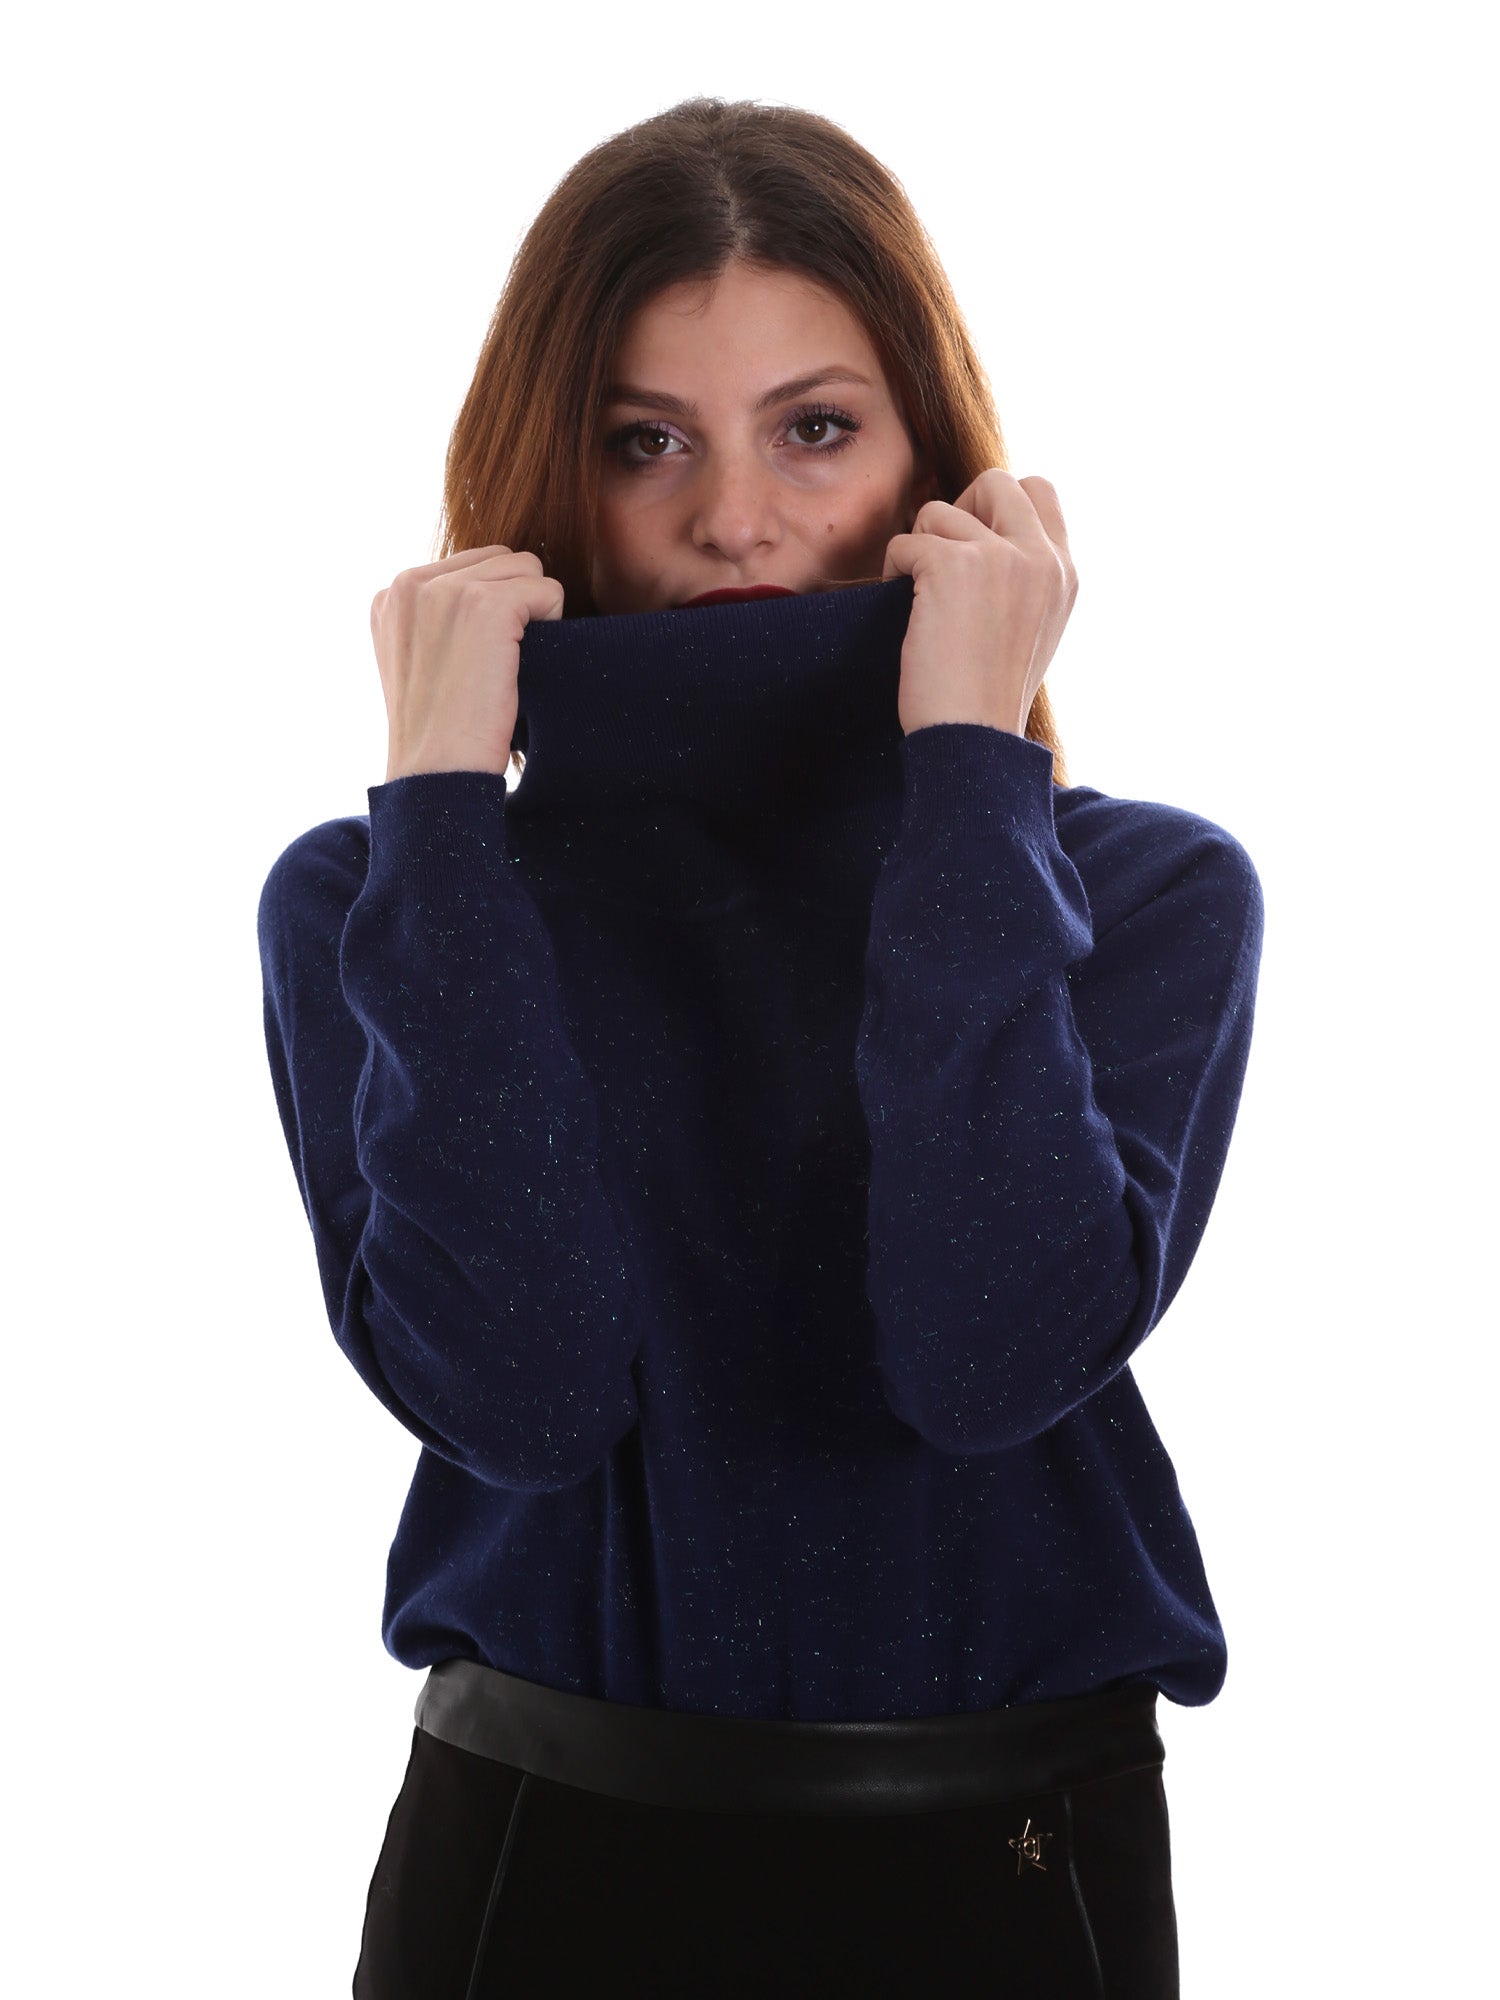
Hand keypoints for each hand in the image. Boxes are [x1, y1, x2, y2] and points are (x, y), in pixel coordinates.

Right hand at [371, 546, 564, 781]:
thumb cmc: (439, 733)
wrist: (436, 776)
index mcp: (391, 595)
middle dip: (517, 603)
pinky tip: (526, 665)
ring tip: (513, 664)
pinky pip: (548, 589)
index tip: (482, 657)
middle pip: (500, 560)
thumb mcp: (420, 662)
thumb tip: (499, 592)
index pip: (469, 566)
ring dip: (535, 612)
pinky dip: (553, 624)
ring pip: (527, 569)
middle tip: (504, 662)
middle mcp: (409, 583)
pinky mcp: (486, 606)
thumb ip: (440, 619)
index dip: (494, 607)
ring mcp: (445, 591)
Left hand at [882, 470, 1077, 737]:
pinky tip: (905, 609)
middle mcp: (1042, 557)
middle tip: (939, 561)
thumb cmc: (987, 698)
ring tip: (919, 599)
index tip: (974, 546)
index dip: (997, 506)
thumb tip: (984, 536)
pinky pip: (905, 541)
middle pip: (995, 481)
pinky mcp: (952, 565)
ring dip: (918, 549)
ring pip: (939, 512)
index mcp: (1065, 573)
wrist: (972, 739)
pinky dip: (894, 571)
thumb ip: (1024, 577)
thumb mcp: (1033, 629)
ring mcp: (1000, 557)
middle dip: (958, 512)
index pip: (1040, 491)